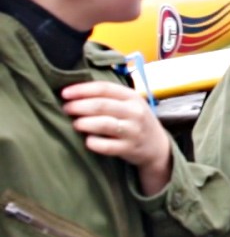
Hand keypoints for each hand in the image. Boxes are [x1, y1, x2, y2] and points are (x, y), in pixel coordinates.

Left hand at [62, 80, 171, 195]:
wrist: (157, 145)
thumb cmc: (135, 121)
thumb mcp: (129, 103)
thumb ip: (108, 96)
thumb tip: (73, 92)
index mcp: (132, 97)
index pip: (104, 88)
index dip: (81, 89)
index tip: (64, 93)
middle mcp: (135, 112)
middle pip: (101, 105)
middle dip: (78, 106)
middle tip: (66, 109)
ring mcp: (134, 131)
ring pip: (104, 124)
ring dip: (84, 123)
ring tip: (75, 124)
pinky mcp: (130, 148)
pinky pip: (106, 146)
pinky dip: (93, 143)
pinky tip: (87, 141)